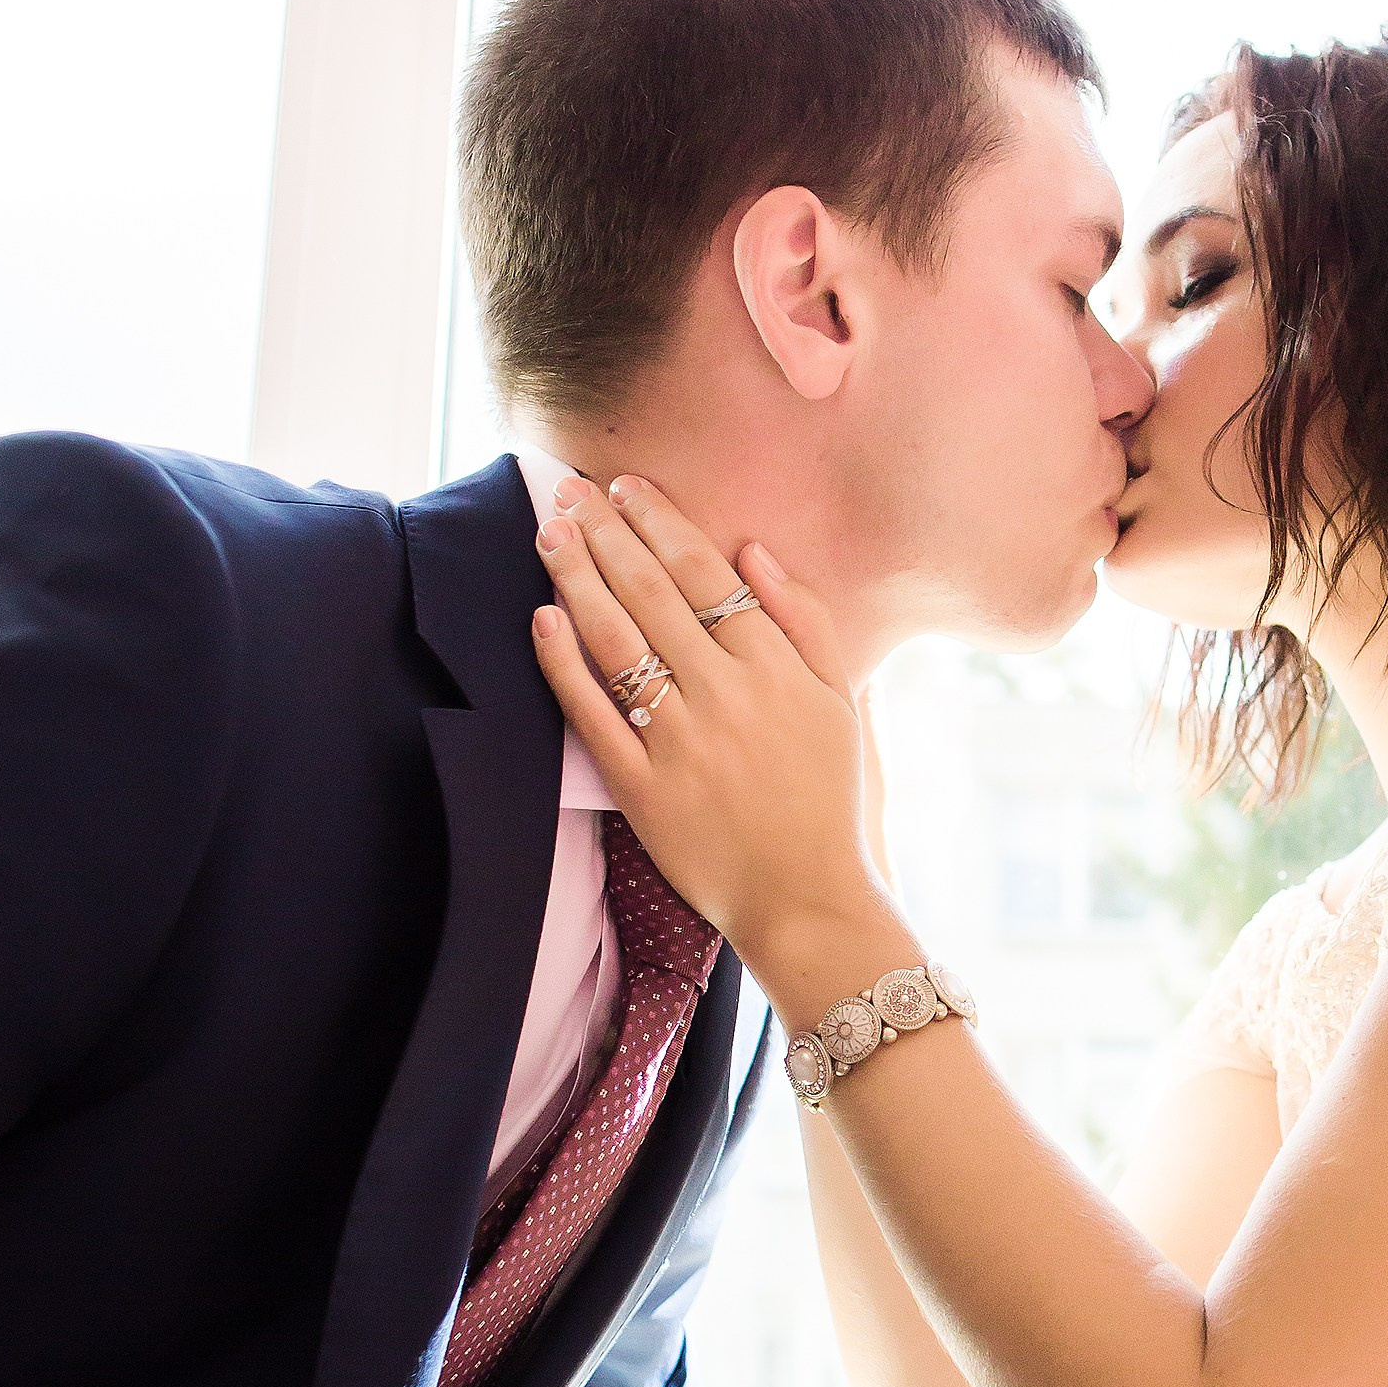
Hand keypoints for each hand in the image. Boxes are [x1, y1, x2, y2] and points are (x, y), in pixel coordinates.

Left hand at [531, 476, 900, 993]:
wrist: (809, 899)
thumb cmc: (830, 800)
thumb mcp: (844, 703)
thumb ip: (806, 622)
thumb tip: (754, 551)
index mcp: (775, 671)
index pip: (707, 575)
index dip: (661, 523)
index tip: (626, 487)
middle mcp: (725, 698)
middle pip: (652, 595)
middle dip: (606, 534)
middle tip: (567, 490)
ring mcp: (679, 744)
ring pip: (617, 643)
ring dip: (578, 580)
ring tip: (549, 534)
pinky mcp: (641, 790)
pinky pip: (592, 716)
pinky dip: (564, 664)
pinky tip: (543, 618)